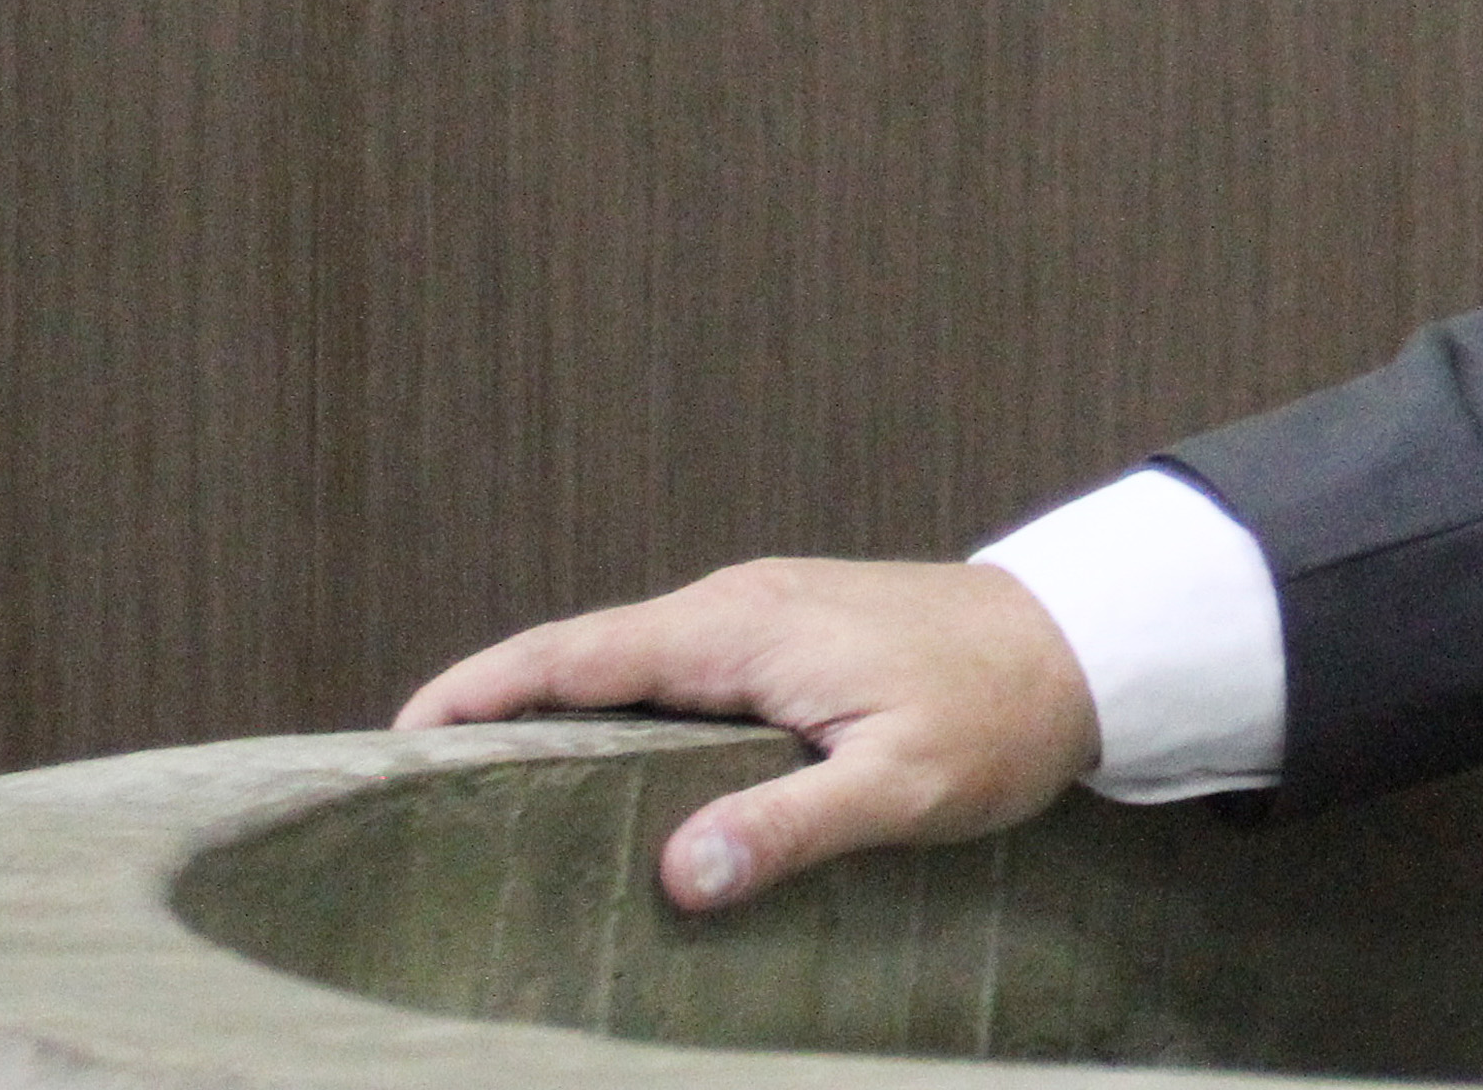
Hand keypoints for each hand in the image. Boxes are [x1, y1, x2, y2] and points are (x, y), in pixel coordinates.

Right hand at [396, 558, 1104, 912]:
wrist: (1091, 644)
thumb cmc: (1003, 713)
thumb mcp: (902, 784)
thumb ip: (791, 826)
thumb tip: (679, 874)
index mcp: (740, 629)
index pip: (573, 655)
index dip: (475, 696)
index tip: (391, 742)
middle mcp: (734, 608)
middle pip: (577, 658)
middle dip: (487, 715)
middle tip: (403, 795)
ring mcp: (759, 618)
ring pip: (623, 668)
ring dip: (550, 720)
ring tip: (477, 803)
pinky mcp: (788, 640)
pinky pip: (672, 676)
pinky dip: (615, 718)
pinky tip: (600, 783)